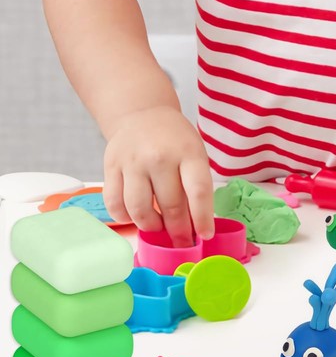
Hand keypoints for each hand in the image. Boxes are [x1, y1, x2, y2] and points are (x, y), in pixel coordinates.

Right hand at [103, 106, 214, 246]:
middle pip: (170, 205)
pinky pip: (115, 204)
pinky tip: (136, 217)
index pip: (198, 191)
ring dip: (152, 227)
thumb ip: (194, 185)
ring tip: (159, 229)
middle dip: (178, 231)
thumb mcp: (194, 154)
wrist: (142, 114)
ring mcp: (132, 162)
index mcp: (188, 152)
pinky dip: (126, 218)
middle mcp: (160, 157)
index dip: (202, 218)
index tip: (204, 236)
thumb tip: (195, 225)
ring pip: (140, 210)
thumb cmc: (174, 140)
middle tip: (182, 242)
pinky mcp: (111, 167)